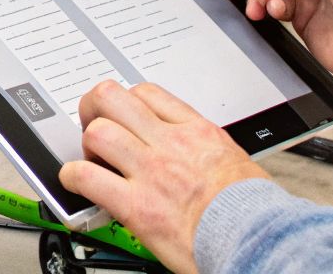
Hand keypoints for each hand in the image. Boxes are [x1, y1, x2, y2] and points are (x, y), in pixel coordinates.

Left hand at [60, 81, 266, 273]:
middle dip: (93, 108)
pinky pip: (87, 178)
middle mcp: (169, 145)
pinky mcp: (136, 206)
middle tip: (93, 124)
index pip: (147, 93)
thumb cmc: (256, 210)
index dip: (126, 101)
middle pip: (111, 98)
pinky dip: (73, 178)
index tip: (122, 114)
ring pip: (97, 132)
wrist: (259, 240)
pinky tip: (76, 185)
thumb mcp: (235, 160)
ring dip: (86, 146)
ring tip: (92, 160)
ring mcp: (150, 172)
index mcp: (197, 132)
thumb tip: (196, 156)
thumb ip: (205, 151)